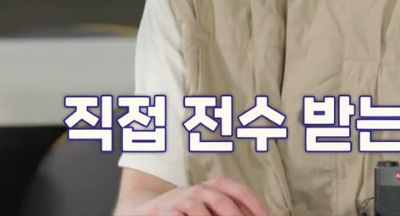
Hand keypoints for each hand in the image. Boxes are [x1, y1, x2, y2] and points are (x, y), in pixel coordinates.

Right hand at [128, 177, 268, 215]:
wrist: (144, 209)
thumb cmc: (184, 211)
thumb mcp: (206, 206)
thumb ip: (228, 210)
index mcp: (213, 187)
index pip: (239, 191)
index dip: (255, 205)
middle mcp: (198, 190)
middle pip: (223, 203)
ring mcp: (181, 201)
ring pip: (201, 212)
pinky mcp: (164, 213)